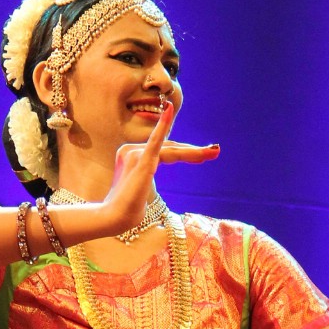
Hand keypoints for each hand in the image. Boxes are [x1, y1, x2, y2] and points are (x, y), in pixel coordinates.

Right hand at [100, 101, 219, 235]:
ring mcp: (134, 154)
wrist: (114, 218)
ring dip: (194, 152)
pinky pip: (154, 141)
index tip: (202, 156)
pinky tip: (169, 110)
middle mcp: (131, 150)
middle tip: (215, 151)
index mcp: (130, 156)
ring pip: (170, 150)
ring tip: (213, 152)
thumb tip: (149, 182)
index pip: (162, 150)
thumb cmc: (127, 211)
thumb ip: (146, 180)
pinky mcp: (140, 160)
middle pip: (168, 148)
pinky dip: (162, 125)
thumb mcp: (141, 190)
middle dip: (193, 151)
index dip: (184, 153)